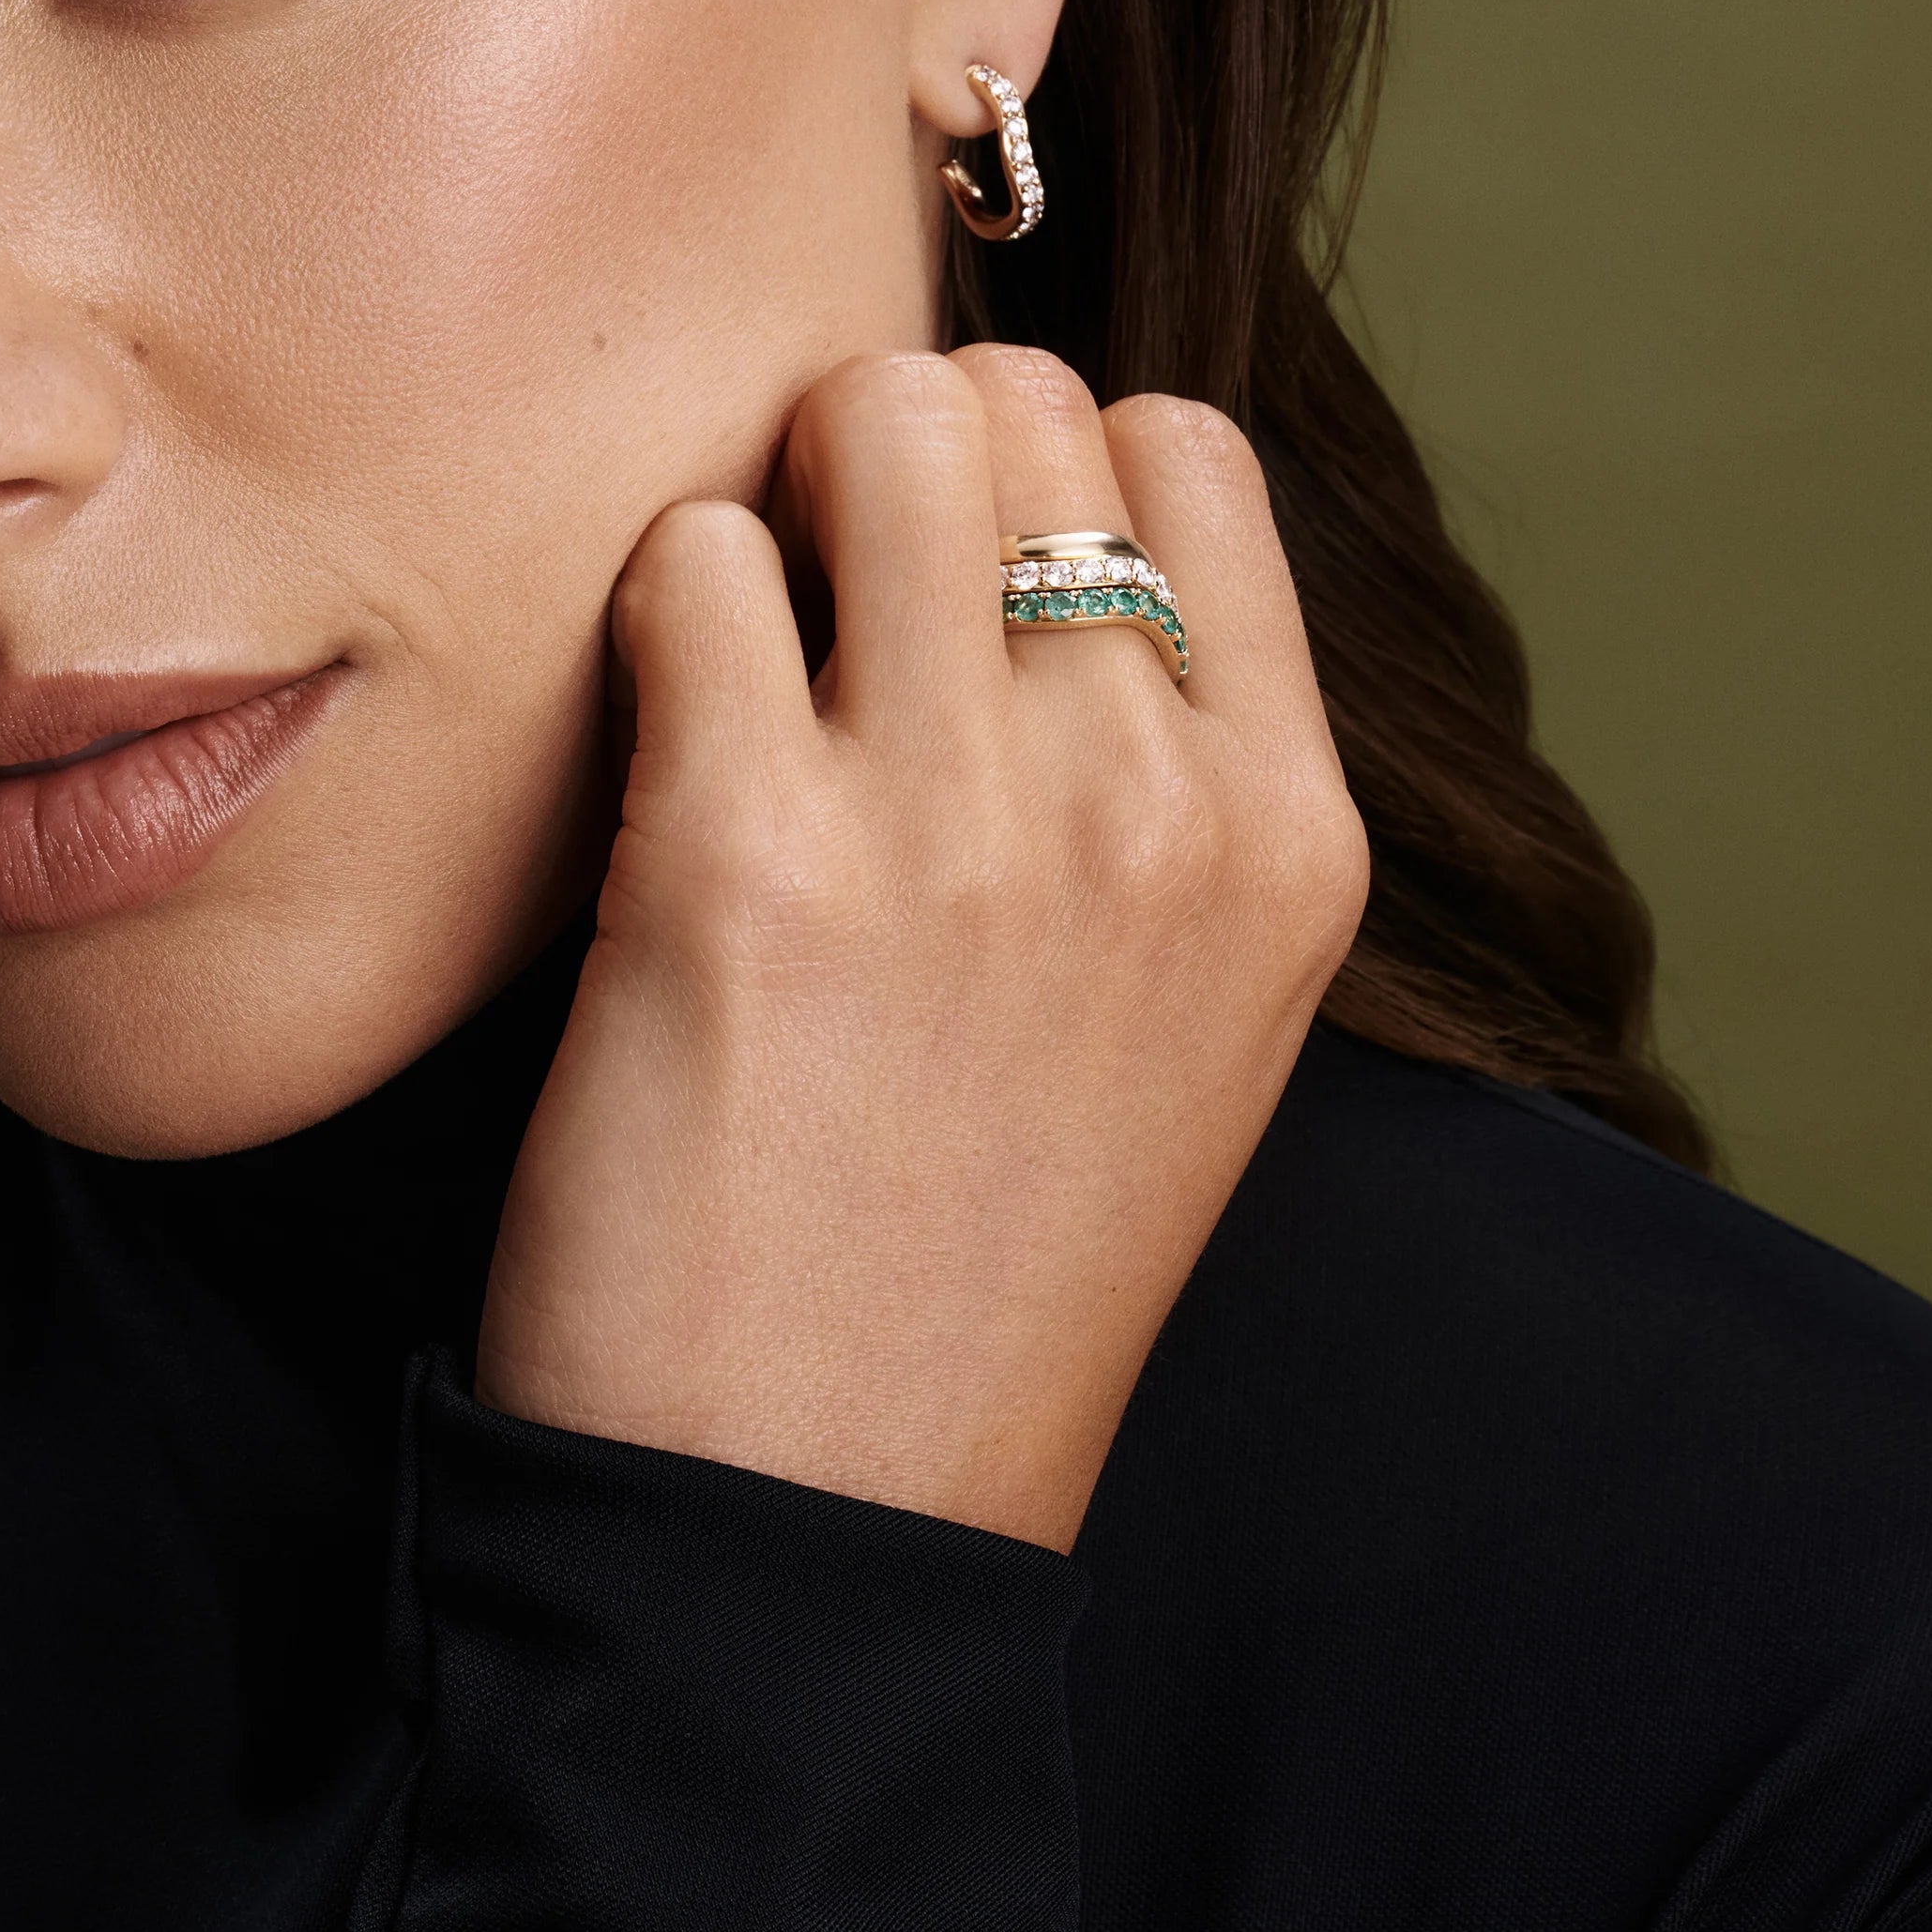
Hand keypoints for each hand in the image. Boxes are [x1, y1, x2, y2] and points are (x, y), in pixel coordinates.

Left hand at [476, 349, 1368, 1548]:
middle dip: (889, 454)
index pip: (1186, 446)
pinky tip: (648, 760)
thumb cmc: (972, 1263)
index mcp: (1287, 841)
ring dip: (771, 502)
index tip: (950, 576)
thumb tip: (1027, 527)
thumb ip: (1156, 778)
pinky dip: (643, 619)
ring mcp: (961, 823)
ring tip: (734, 662)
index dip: (1040, 466)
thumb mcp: (1179, 1020)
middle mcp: (1155, 804)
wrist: (818, 1531)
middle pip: (1014, 400)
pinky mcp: (745, 854)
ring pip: (866, 423)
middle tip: (814, 605)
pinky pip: (685, 558)